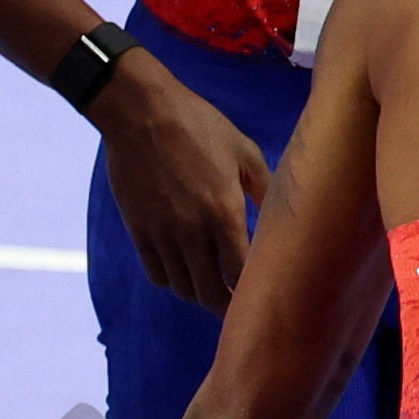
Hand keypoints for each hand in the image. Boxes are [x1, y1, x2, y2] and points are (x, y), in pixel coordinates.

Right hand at [96, 63, 271, 311]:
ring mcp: (161, 233)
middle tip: (240, 306)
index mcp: (224, 212)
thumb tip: (280, 216)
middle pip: (210, 292)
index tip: (263, 291)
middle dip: (228, 305)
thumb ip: (265, 188)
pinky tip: (184, 269)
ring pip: (182, 287)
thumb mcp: (244, 151)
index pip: (241, 272)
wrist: (140, 112)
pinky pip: (156, 273)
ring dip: (200, 293)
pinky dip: (172, 279)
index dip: (253, 289)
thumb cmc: (198, 125)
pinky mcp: (138, 230)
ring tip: (213, 287)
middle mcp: (191, 231)